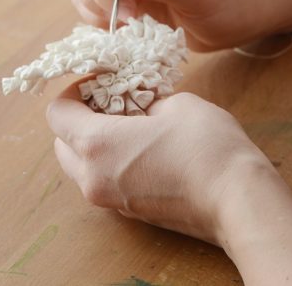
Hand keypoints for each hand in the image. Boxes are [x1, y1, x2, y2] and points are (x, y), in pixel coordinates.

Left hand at [46, 83, 272, 244]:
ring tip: (135, 122)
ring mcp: (110, 201)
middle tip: (114, 99)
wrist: (234, 198)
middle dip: (80, 118)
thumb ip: (150, 102)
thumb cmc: (206, 145)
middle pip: (63, 144)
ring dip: (97, 142)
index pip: (57, 114)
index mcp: (97, 145)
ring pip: (83, 167)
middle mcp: (93, 178)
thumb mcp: (179, 104)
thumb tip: (146, 109)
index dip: (74, 91)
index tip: (101, 79)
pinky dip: (114, 161)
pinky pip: (106, 181)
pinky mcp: (131, 212)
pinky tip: (149, 146)